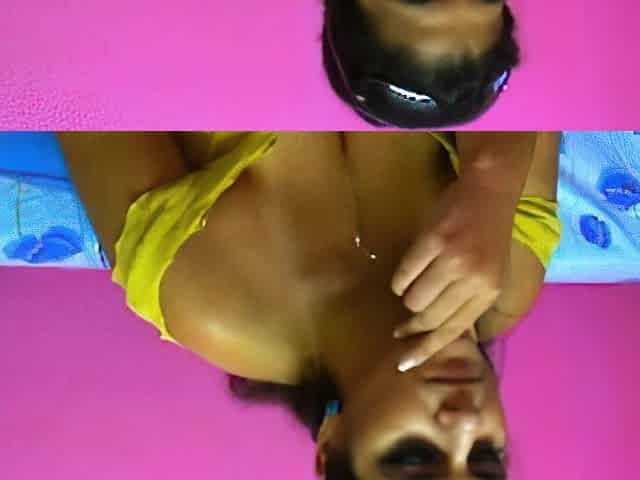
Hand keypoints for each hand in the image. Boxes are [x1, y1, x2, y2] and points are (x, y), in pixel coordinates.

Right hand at [390, 173, 517, 371]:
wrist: (489, 192)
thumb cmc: (488, 237)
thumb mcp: (490, 275)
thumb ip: (469, 302)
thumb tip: (436, 332)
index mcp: (489, 293)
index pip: (453, 331)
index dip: (426, 349)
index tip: (405, 362)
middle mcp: (473, 280)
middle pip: (429, 318)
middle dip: (412, 324)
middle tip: (402, 326)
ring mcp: (452, 260)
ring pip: (412, 298)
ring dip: (407, 296)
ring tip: (416, 285)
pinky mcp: (432, 241)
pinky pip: (403, 274)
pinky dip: (401, 278)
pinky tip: (409, 271)